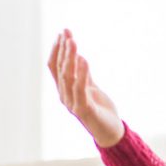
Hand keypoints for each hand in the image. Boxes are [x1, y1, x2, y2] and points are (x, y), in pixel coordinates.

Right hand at [47, 29, 124, 147]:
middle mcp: (64, 96)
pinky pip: (81, 89)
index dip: (57, 50)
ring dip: (70, 58)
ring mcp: (72, 103)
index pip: (55, 67)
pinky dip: (82, 74)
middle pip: (60, 69)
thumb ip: (84, 75)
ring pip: (68, 77)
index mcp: (64, 90)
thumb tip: (79, 57)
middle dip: (64, 50)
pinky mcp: (84, 110)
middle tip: (67, 32)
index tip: (63, 33)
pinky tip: (84, 60)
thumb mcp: (91, 88)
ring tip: (74, 42)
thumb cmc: (100, 110)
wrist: (111, 132)